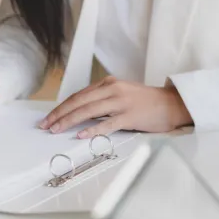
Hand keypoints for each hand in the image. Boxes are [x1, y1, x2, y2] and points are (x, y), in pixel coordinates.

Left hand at [40, 77, 192, 138]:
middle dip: (60, 114)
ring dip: (69, 121)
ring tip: (56, 130)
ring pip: (89, 111)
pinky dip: (92, 129)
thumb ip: (103, 100)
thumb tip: (80, 114)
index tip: (49, 118)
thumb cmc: (146, 102)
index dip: (62, 107)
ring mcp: (122, 102)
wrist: (172, 104)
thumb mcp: (122, 94)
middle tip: (45, 125)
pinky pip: (107, 123)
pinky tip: (80, 135)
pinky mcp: (130, 116)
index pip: (79, 95)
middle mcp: (113, 90)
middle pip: (79, 102)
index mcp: (109, 83)